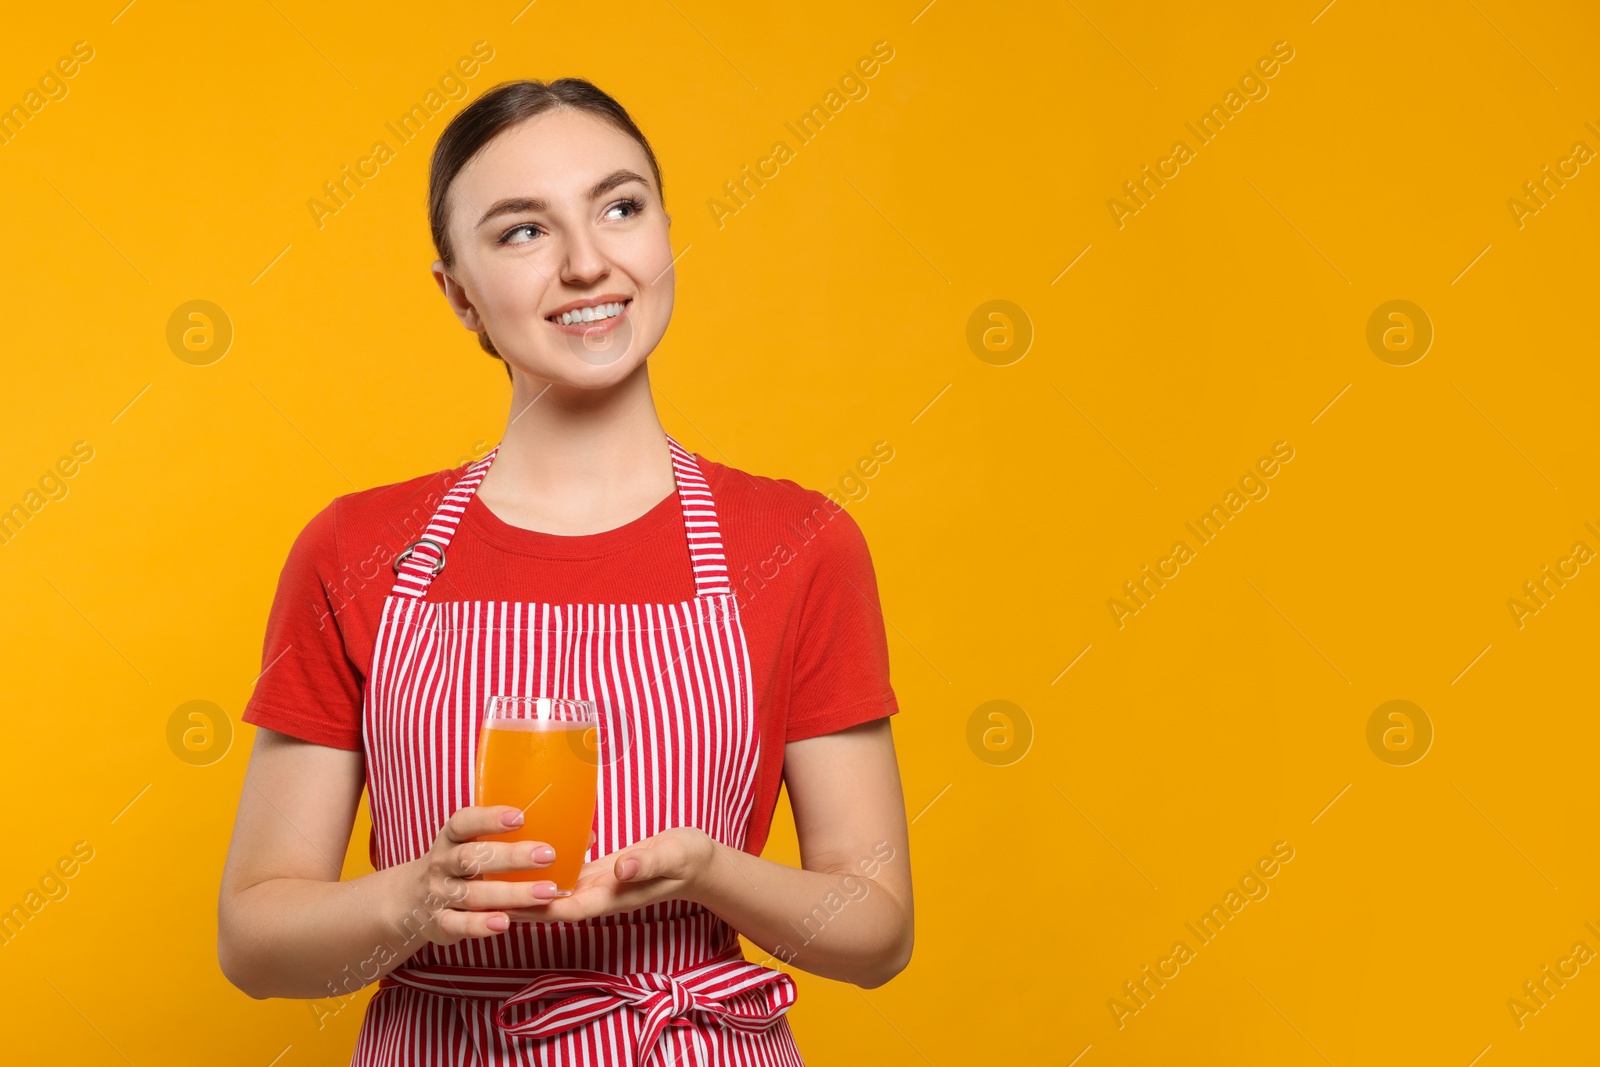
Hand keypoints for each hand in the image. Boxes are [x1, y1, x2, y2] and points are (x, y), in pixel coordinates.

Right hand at [403, 805, 561, 945]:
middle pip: (473, 858)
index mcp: (452, 837)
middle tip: (549, 854)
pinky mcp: (439, 923)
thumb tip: (586, 836)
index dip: (489, 818)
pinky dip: (480, 925)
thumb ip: (520, 839)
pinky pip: (458, 924)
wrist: (411, 899)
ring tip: (546, 892)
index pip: (465, 822)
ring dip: (511, 893)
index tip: (520, 816)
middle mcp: (442, 863)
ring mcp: (439, 894)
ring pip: (473, 894)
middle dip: (511, 857)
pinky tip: (505, 924)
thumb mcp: (477, 844)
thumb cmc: (462, 864)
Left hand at [503, 826, 715, 924]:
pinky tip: (518, 858)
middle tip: (480, 894)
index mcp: (612, 896)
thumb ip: (645, 863)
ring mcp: (594, 886)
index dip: (536, 908)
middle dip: (518, 903)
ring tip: (488, 878)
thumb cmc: (685, 858)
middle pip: (550, 906)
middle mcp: (597, 896)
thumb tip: (620, 870)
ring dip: (523, 889)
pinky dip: (539, 872)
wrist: (695, 861)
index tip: (506, 903)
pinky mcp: (595, 873)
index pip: (566, 909)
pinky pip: (561, 877)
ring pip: (551, 893)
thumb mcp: (669, 856)